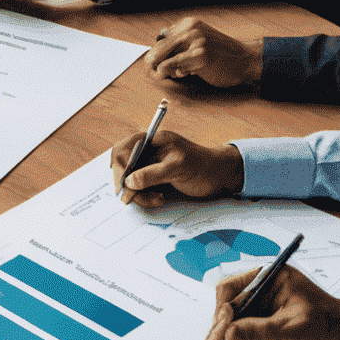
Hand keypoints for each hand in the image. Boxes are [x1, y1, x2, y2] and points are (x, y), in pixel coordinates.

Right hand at [109, 127, 243, 206]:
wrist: (220, 176)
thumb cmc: (202, 166)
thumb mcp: (178, 168)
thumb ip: (152, 174)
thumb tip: (129, 182)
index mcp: (152, 140)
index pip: (122, 150)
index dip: (119, 168)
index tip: (122, 186)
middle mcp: (148, 151)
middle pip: (123, 167)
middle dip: (128, 185)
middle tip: (132, 198)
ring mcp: (150, 165)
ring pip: (130, 181)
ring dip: (139, 194)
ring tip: (156, 199)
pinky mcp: (154, 178)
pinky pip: (139, 189)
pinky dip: (145, 197)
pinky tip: (160, 198)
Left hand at [146, 18, 262, 86]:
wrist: (246, 60)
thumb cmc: (221, 55)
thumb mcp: (198, 41)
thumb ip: (179, 41)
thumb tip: (154, 48)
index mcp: (188, 23)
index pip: (159, 39)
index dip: (159, 55)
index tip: (168, 63)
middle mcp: (190, 29)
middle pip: (156, 49)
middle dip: (157, 64)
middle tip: (168, 72)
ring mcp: (195, 41)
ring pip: (160, 58)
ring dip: (164, 70)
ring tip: (181, 72)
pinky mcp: (200, 56)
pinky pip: (170, 66)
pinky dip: (170, 73)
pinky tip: (185, 74)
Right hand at [206, 264, 339, 339]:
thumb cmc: (326, 323)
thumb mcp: (293, 327)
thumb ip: (259, 330)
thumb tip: (228, 335)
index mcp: (267, 277)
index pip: (230, 288)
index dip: (222, 310)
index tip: (221, 331)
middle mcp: (259, 290)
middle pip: (226, 306)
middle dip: (225, 327)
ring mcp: (259, 308)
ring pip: (232, 323)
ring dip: (235, 339)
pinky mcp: (261, 324)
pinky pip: (242, 335)